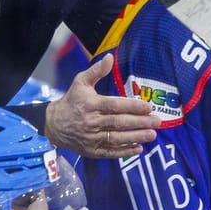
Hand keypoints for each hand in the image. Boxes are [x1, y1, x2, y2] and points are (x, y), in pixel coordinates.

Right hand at [44, 53, 159, 158]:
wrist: (53, 124)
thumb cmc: (71, 100)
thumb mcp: (80, 82)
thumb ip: (97, 71)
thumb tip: (110, 57)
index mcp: (90, 104)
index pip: (114, 105)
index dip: (132, 106)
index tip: (148, 107)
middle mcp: (91, 122)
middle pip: (118, 123)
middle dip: (139, 123)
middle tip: (157, 122)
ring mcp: (91, 138)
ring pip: (116, 138)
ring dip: (136, 137)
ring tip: (152, 135)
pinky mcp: (91, 150)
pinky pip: (110, 152)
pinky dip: (124, 152)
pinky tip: (138, 149)